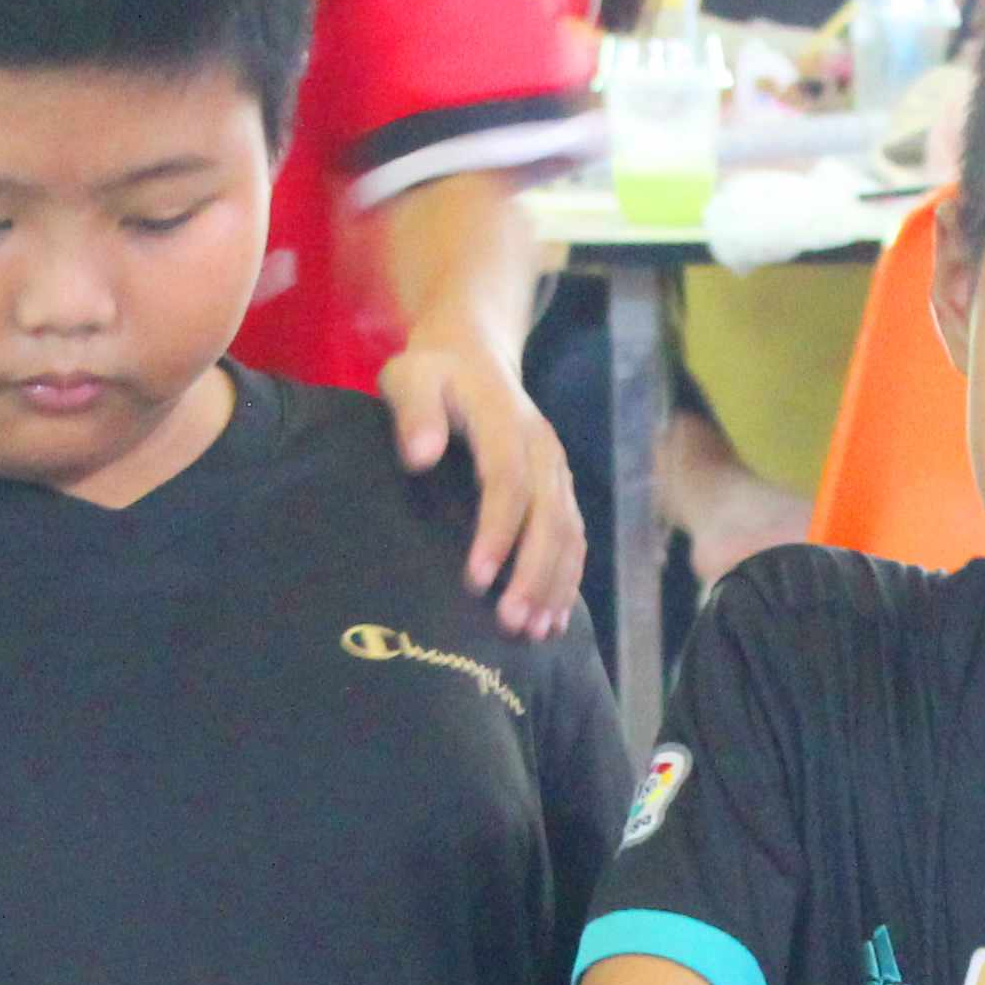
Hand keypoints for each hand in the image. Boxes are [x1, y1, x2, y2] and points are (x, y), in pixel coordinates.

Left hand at [378, 318, 588, 638]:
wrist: (473, 351)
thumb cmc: (433, 372)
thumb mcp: (410, 377)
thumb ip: (414, 410)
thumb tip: (420, 456)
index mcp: (505, 419)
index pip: (508, 480)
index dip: (497, 531)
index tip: (475, 578)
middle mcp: (542, 446)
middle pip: (549, 516)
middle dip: (533, 573)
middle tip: (509, 622)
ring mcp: (556, 469)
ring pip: (569, 532)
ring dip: (554, 584)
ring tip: (533, 632)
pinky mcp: (559, 487)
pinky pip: (574, 537)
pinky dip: (567, 579)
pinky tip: (552, 618)